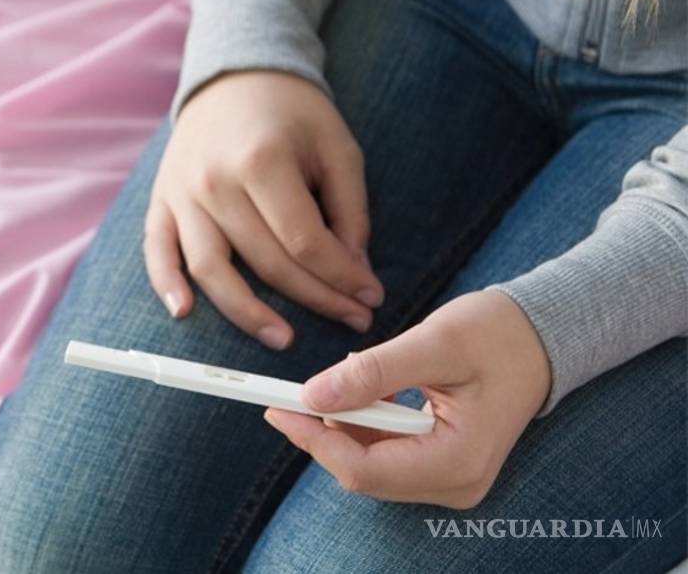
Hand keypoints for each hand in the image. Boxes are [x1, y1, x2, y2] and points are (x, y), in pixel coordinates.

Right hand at [144, 71, 383, 349]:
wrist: (236, 78)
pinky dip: (166, 285)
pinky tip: (184, 314)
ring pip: (210, 270)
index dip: (342, 277)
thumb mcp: (338, 149)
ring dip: (247, 313)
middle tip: (351, 319)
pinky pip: (158, 253)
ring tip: (284, 338)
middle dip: (316, 298)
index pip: (304, 241)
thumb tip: (355, 275)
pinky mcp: (161, 202)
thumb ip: (350, 212)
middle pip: (266, 262)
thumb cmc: (293, 115)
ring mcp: (182, 194)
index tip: (371, 297)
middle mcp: (215, 181)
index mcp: (262, 160)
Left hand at [263, 290, 551, 508]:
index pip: (364, 469)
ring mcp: (450, 480)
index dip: (313, 439)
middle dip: (325, 432)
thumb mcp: (434, 342)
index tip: (277, 407)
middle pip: (362, 473)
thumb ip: (373, 373)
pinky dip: (365, 425)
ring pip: (369, 466)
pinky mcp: (443, 466)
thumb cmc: (498, 334)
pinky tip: (368, 391)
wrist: (542, 336)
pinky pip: (385, 456)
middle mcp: (455, 484)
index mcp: (458, 461)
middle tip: (295, 391)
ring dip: (345, 426)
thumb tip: (313, 395)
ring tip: (347, 380)